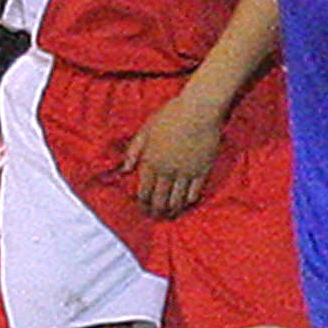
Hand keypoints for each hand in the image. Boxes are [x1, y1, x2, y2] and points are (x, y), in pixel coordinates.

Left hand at [121, 92, 225, 218]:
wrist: (199, 110)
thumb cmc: (170, 115)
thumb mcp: (145, 130)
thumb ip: (133, 151)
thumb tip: (124, 170)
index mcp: (151, 162)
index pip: (144, 191)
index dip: (142, 203)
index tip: (142, 208)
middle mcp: (167, 171)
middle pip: (160, 199)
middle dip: (156, 211)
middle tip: (156, 216)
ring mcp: (186, 172)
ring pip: (178, 199)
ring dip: (173, 209)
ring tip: (171, 214)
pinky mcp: (203, 170)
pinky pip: (196, 191)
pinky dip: (190, 200)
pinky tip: (188, 202)